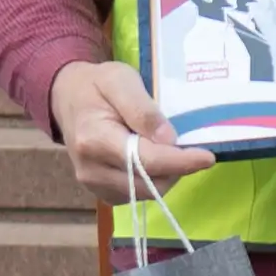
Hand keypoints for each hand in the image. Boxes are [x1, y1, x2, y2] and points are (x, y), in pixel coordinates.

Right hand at [51, 58, 213, 203]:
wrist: (68, 99)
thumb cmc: (96, 86)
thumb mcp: (120, 80)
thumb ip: (143, 110)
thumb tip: (169, 140)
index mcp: (94, 140)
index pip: (146, 161)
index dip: (181, 161)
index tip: (207, 157)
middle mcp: (91, 169)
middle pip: (149, 184)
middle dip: (176, 168)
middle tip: (188, 147)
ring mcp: (93, 185)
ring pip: (146, 193)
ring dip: (166, 176)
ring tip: (168, 150)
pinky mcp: (101, 192)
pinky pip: (136, 195)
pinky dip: (153, 181)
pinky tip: (154, 160)